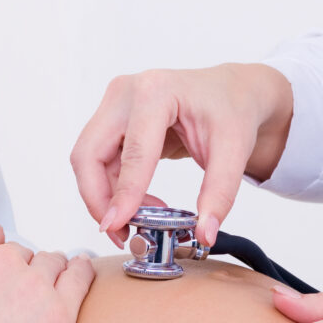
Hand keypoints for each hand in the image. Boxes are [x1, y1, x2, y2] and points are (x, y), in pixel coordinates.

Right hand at [69, 64, 294, 247]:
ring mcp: (114, 104)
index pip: (132, 152)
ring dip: (104, 196)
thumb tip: (205, 233)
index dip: (123, 193)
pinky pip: (98, 160)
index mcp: (156, 91)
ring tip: (139, 220)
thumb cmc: (231, 109)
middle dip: (98, 199)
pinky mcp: (112, 119)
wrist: (231, 90)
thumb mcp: (234, 149)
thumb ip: (219, 192)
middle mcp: (125, 92)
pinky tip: (140, 202)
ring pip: (89, 160)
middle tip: (120, 232)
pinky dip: (112, 187)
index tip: (117, 226)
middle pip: (90, 154)